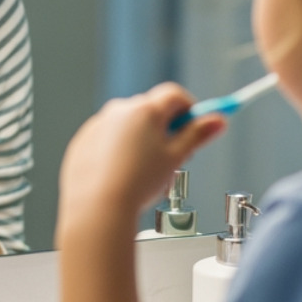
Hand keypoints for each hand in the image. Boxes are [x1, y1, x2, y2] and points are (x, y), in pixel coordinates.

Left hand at [56, 82, 225, 239]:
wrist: (97, 206)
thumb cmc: (136, 183)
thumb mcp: (176, 158)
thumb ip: (197, 135)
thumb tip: (218, 120)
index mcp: (144, 110)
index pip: (174, 95)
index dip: (189, 110)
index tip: (195, 127)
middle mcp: (118, 111)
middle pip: (151, 109)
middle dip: (165, 128)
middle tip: (172, 156)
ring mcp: (97, 125)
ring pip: (128, 126)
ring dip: (140, 140)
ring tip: (144, 172)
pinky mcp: (83, 141)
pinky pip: (106, 138)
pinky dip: (117, 150)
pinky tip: (121, 175)